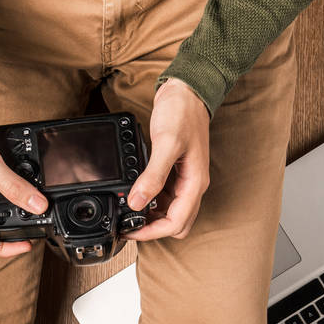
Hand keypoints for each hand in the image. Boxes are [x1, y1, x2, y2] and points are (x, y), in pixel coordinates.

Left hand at [127, 78, 210, 240]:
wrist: (187, 92)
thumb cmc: (183, 113)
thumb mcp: (167, 144)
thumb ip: (153, 175)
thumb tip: (138, 202)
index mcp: (195, 183)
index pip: (177, 222)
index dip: (152, 232)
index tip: (131, 231)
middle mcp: (192, 185)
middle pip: (176, 222)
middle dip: (153, 229)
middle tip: (128, 225)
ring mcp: (184, 178)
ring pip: (170, 211)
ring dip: (151, 216)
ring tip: (127, 211)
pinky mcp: (176, 171)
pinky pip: (165, 195)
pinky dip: (151, 200)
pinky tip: (136, 193)